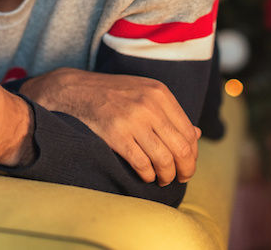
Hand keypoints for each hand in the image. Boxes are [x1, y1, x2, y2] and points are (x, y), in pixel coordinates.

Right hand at [20, 68, 198, 184]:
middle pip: (182, 149)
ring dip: (166, 176)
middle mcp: (149, 105)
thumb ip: (169, 113)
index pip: (189, 132)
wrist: (73, 91)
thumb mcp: (144, 92)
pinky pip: (142, 165)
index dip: (192, 155)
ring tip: (162, 179)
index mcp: (160, 93)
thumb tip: (197, 135)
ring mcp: (132, 120)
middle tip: (180, 178)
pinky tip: (145, 175)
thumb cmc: (111, 94)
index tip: (187, 165)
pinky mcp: (116, 135)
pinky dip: (147, 176)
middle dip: (185, 170)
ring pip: (164, 160)